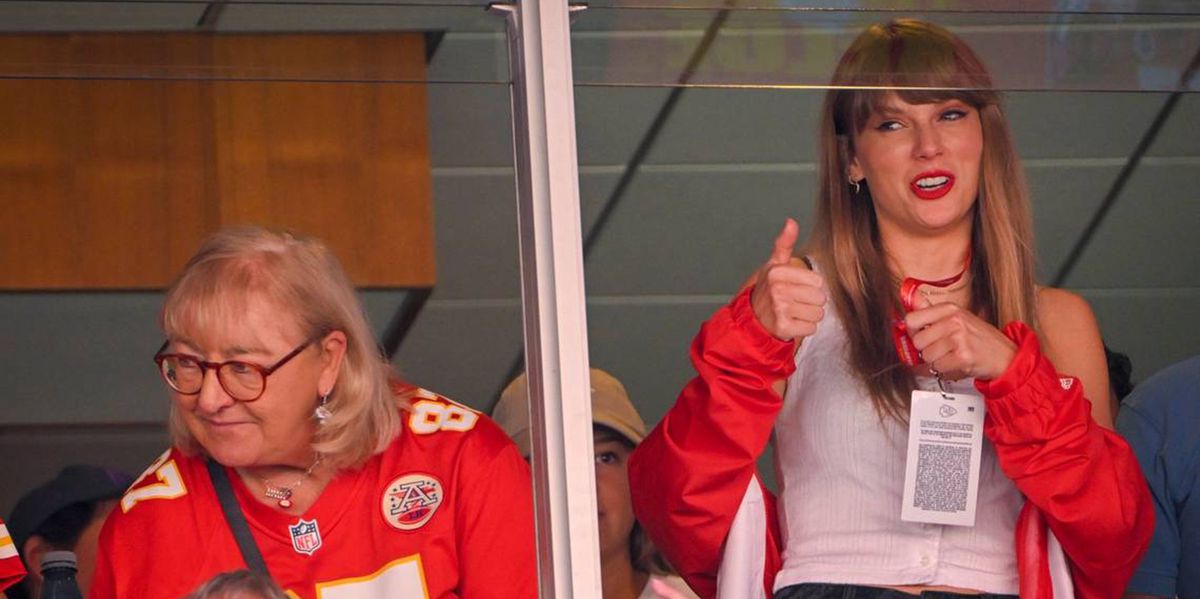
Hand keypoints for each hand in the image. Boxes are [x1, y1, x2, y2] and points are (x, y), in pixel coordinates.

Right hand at [749, 219, 825, 340]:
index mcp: (778, 272)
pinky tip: (791, 323)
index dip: (810, 286)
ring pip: (817, 314)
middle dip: (810, 302)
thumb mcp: (774, 265)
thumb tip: (791, 222)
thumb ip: (784, 244)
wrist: (751, 318)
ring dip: (808, 316)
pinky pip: (811, 328)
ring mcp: (780, 309)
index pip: (818, 281)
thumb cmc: (767, 290)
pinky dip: (804, 328)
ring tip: (793, 312)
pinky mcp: (783, 327)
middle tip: (794, 301)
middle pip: (820, 298)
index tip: (795, 287)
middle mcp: (778, 290)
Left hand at [904, 299, 1016, 380]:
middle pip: (917, 341)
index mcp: (949, 309)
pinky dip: (944, 370)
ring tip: (950, 356)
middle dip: (925, 350)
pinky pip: (938, 367)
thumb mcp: (958, 317)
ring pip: (927, 356)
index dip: (912, 332)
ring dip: (936, 361)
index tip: (919, 335)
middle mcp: (954, 321)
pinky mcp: (963, 357)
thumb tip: (912, 300)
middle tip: (940, 349)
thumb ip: (933, 311)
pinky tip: (955, 364)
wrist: (1006, 356)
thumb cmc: (981, 338)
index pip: (912, 319)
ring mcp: (959, 339)